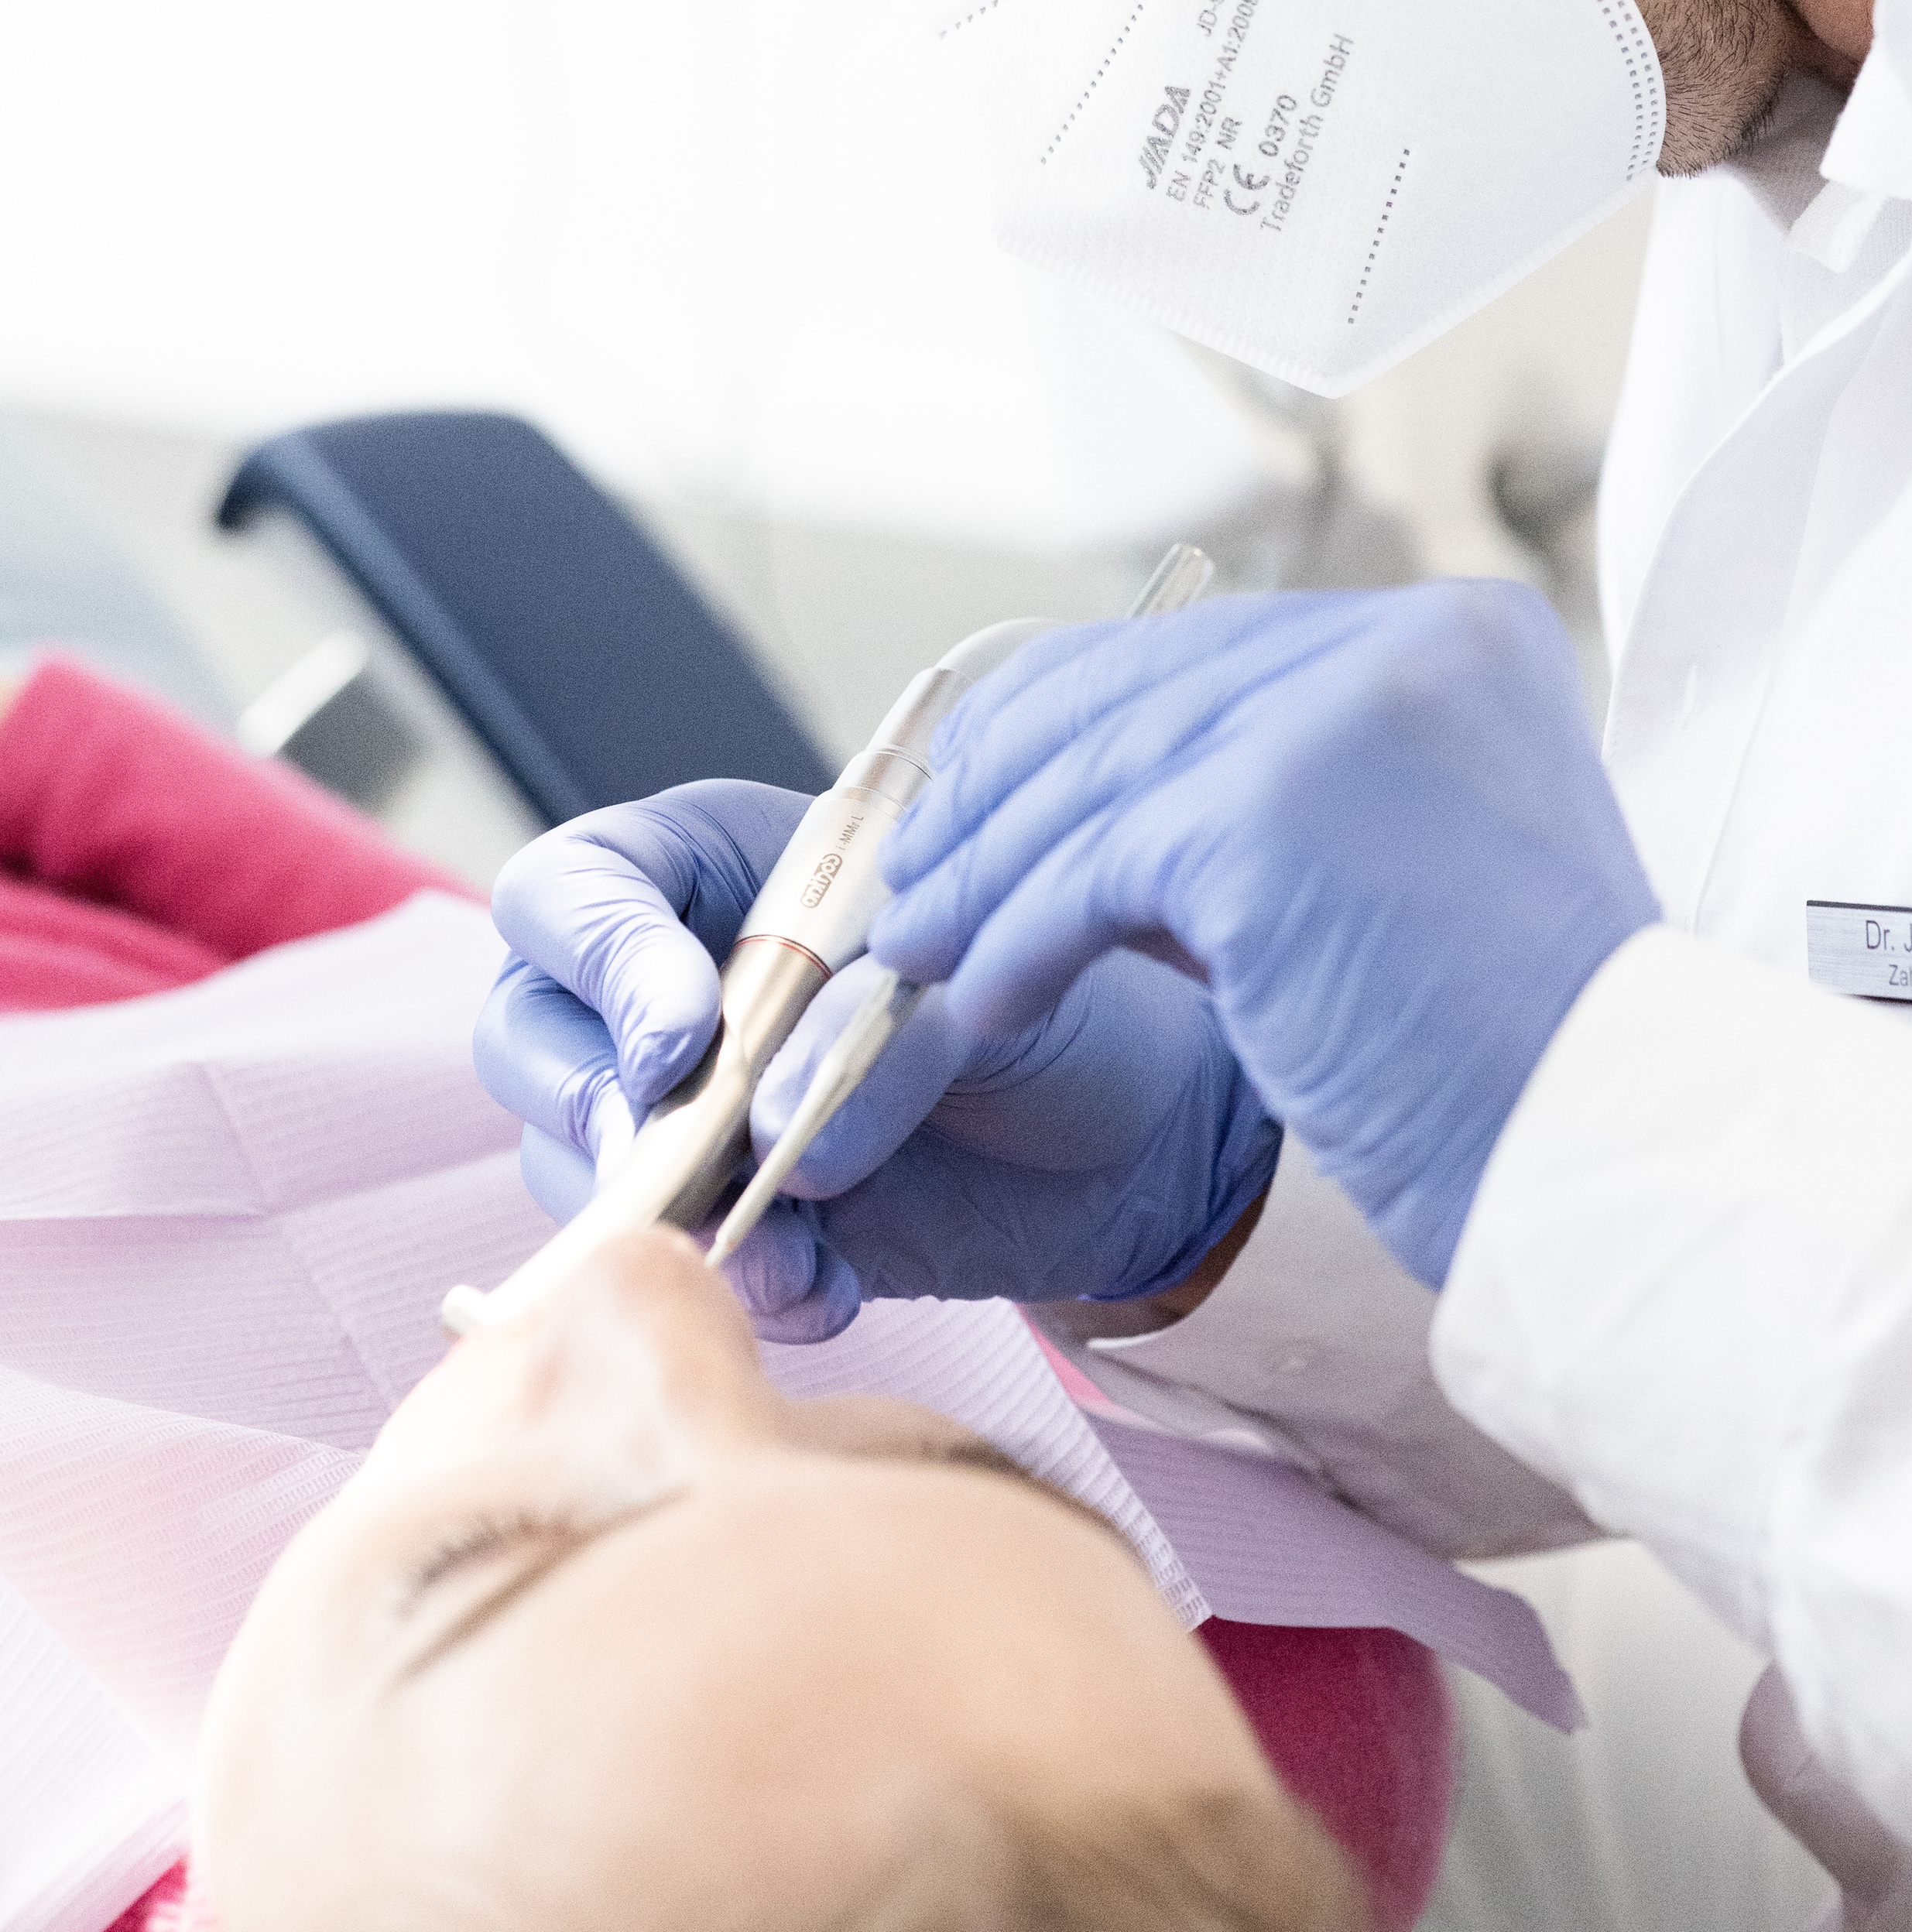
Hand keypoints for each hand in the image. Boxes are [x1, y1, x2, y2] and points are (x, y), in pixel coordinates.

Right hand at [481, 779, 1278, 1341]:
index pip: (572, 891)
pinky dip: (748, 1285)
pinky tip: (829, 1286)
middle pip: (526, 1031)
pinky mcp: (730, 1224)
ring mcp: (685, 1116)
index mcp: (710, 877)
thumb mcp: (974, 978)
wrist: (1134, 1125)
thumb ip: (863, 1034)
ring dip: (667, 1211)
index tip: (685, 1034)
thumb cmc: (1047, 990)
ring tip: (792, 1240)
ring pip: (574, 1162)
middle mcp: (666, 991)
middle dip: (586, 1097)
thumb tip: (763, 1141)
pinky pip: (675, 1268)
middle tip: (680, 1147)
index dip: (600, 957)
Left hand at [870, 584, 1659, 1288]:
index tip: (990, 790)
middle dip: (1010, 786)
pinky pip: (1090, 872)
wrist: (1612, 1157)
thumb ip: (1288, 796)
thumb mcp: (1410, 865)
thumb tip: (1110, 799)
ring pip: (1100, 779)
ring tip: (916, 946)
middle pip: (1141, 692)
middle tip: (924, 866)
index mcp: (1458, 635)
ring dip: (987, 874)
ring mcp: (1338, 714)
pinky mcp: (1267, 815)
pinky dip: (1015, 940)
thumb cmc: (1519, 1051)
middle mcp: (1406, 643)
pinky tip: (979, 1001)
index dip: (1080, 719)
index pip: (1213, 651)